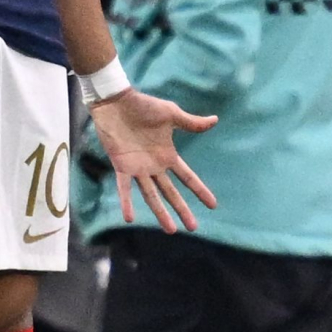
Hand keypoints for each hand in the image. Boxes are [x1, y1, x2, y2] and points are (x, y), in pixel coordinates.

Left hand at [88, 87, 219, 232]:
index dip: (200, 190)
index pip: (187, 177)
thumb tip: (215, 120)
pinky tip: (129, 218)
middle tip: (193, 227)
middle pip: (171, 192)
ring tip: (170, 230)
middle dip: (182, 209)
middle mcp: (154, 166)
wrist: (116, 101)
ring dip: (160, 212)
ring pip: (151, 195)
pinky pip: (124, 188)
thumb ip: (191, 122)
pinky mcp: (121, 165)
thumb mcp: (171, 114)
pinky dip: (126, 202)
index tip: (213, 205)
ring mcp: (138, 168)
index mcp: (167, 155)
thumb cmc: (143, 106)